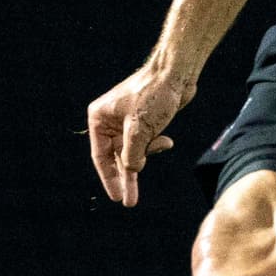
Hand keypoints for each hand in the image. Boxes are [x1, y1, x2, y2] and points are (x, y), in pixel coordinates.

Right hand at [87, 66, 196, 207]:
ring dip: (147, 153)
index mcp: (99, 119)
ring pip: (133, 151)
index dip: (109, 179)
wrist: (176, 74)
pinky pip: (146, 143)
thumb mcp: (139, 131)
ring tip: (162, 143)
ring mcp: (126, 121)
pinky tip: (167, 139)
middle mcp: (109, 120)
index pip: (100, 156)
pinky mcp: (143, 121)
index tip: (117, 197)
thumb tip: (131, 170)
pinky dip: (156, 144)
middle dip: (126, 176)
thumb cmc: (154, 96)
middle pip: (116, 157)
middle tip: (130, 202)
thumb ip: (131, 156)